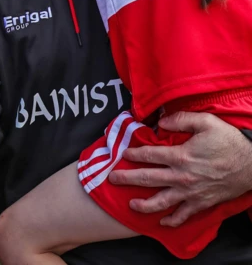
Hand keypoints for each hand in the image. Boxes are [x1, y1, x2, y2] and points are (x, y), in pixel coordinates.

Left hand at [109, 112, 251, 226]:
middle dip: (128, 179)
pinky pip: (184, 215)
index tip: (123, 154)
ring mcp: (192, 192)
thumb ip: (180, 119)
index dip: (134, 154)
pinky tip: (162, 222)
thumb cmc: (228, 141)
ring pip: (162, 201)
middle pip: (149, 178)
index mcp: (181, 155)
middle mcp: (182, 176)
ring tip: (131, 204)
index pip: (149, 155)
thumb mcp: (205, 121)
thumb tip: (160, 123)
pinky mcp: (202, 203)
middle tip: (113, 179)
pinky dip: (172, 220)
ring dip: (144, 204)